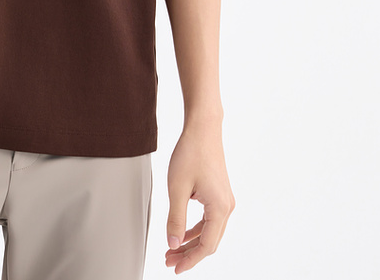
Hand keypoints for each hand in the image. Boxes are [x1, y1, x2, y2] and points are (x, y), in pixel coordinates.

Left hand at [165, 122, 234, 272]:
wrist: (203, 128)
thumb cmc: (191, 153)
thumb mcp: (177, 188)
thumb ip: (175, 219)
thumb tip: (173, 244)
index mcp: (219, 208)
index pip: (206, 245)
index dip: (190, 260)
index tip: (174, 268)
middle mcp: (227, 207)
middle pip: (209, 242)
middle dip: (189, 253)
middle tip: (168, 260)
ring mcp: (225, 200)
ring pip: (209, 231)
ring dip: (191, 242)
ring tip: (172, 249)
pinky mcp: (219, 194)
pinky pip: (209, 220)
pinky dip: (195, 229)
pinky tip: (181, 232)